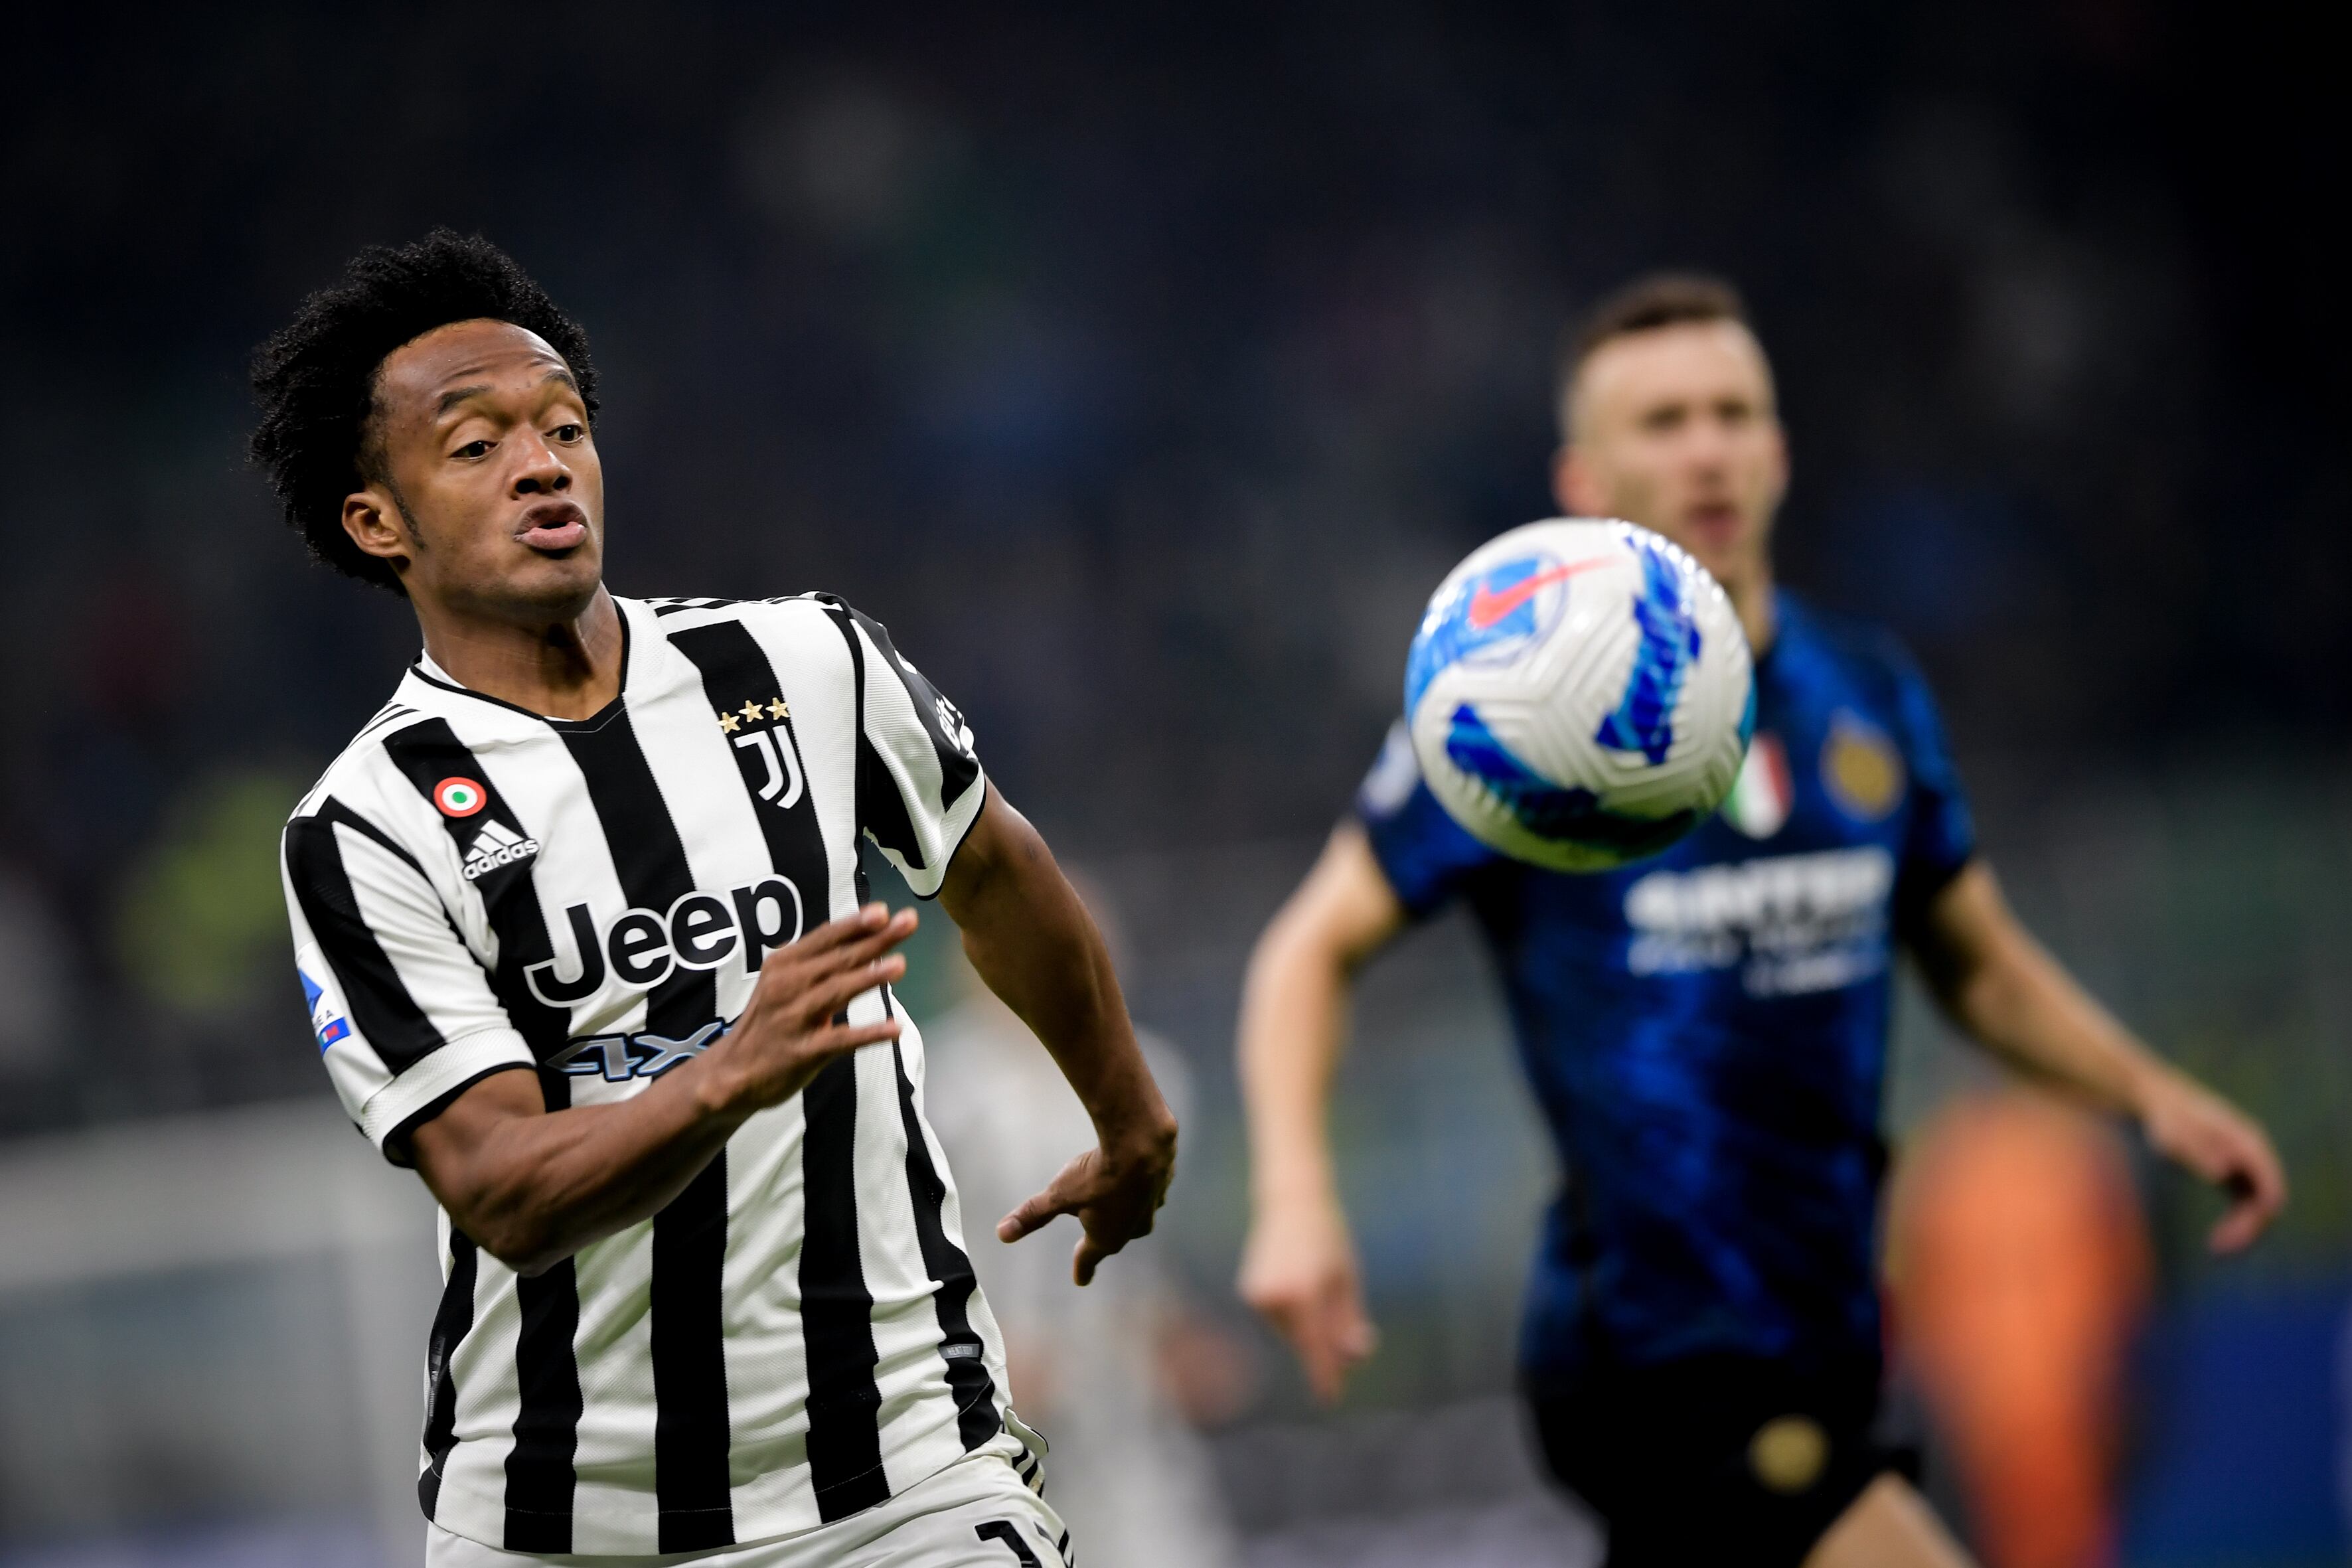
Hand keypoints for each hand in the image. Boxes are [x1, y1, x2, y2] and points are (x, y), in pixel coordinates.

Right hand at [706, 904, 916, 1111]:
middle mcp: (787, 986)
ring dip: (869, 977)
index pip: (825, 938)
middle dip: (875, 940)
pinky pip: (841, 1041)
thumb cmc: (768, 1021)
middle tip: (907, 923)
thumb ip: (814, 959)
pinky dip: (869, 1034)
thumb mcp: (781, 981)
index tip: (883, 911)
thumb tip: (851, 930)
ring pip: (836, 992)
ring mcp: (794, 1019)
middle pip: (838, 959)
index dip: (854, 924)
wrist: (733, 1071)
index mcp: (784, 964)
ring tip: (900, 965)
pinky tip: (895, 1029)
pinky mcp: (803, 1052)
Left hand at [996, 1119, 1176, 1285]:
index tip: (1080, 1280)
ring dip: (1127, 1212)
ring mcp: (1151, 1205)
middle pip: (1116, 1237)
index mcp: (1106, 1237)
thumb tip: (1002, 1234)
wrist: (1142, 1144)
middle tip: (1097, 1240)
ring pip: (1138, 1215)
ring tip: (1118, 1205)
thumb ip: (1033, 1214)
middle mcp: (1132, 1227)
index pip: (1089, 1258)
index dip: (1082, 1268)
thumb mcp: (1058, 1194)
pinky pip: (1151, 1190)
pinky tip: (1138, 1177)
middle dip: (1105, 1238)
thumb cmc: (1097, 1174)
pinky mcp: (1164, 1182)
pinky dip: (1142, 1187)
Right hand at [1237, 1194, 1375, 1403]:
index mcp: (1305, 1292)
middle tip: (1339, 1313)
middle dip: (1323, 1341)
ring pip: (1291, 1330)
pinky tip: (1296, 1280)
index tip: (1330, 1399)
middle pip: (1306, 1340)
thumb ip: (1348, 1322)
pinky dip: (1292, 1312)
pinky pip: (1279, 1318)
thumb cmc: (1329, 1240)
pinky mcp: (1250, 1293)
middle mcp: (1277, 1296)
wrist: (1292, 1202)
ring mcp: (1259, 1295)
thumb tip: (1352, 1358)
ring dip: (1307, 1322)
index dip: (1324, 1375)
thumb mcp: (1347, 1280)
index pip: (1315, 1346)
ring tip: (1313, 1281)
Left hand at [2139, 1069, 2287, 1252]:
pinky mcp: (2229, 1171)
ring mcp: (2243, 1163)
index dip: (2258, 1219)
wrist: (2153, 1100)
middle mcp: (2253, 1155)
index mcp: (2249, 1144)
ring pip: (2255, 1206)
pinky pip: (2243, 1204)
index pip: (2271, 1191)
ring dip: (2242, 1229)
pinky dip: (2235, 1222)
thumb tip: (2224, 1174)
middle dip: (2249, 1229)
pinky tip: (2216, 1239)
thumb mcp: (2176, 1136)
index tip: (2235, 1238)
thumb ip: (2199, 1153)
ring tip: (2217, 1249)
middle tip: (2220, 1250)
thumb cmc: (2164, 1117)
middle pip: (2266, 1203)